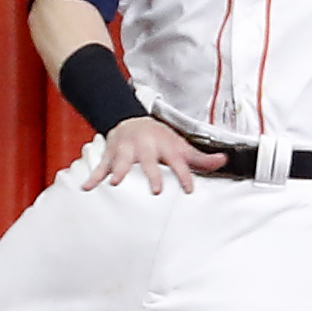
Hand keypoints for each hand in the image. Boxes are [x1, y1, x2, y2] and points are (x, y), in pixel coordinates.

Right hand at [82, 116, 228, 193]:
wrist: (131, 121)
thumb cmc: (159, 138)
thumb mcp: (181, 145)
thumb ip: (201, 158)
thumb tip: (224, 161)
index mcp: (165, 147)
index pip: (178, 162)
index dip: (184, 175)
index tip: (189, 189)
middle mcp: (146, 148)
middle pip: (149, 162)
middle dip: (152, 174)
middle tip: (156, 189)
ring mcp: (127, 152)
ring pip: (122, 162)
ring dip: (119, 172)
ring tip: (115, 183)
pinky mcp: (111, 156)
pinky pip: (101, 167)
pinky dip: (94, 178)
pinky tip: (87, 188)